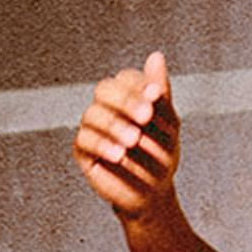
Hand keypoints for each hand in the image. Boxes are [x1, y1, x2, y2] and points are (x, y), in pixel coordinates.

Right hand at [71, 50, 180, 217]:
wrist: (154, 195)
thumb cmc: (160, 157)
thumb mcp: (167, 126)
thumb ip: (160, 93)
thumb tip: (157, 57)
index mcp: (127, 97)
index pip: (126, 79)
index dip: (139, 86)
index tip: (156, 97)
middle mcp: (107, 108)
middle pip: (105, 89)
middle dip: (126, 101)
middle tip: (146, 118)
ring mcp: (93, 128)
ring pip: (94, 114)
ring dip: (116, 125)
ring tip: (134, 141)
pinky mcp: (83, 150)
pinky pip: (85, 140)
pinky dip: (102, 145)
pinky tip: (119, 155)